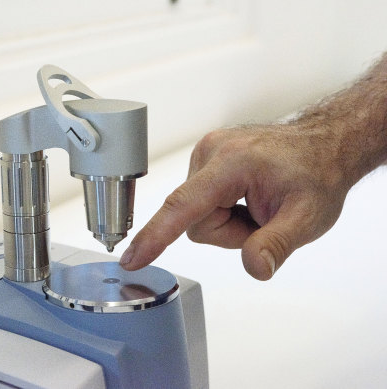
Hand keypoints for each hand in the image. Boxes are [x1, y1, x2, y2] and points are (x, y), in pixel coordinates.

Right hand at [120, 124, 350, 279]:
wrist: (323, 147)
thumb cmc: (316, 174)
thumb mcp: (308, 217)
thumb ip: (277, 244)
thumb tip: (255, 267)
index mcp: (232, 163)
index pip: (183, 206)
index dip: (156, 235)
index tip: (132, 257)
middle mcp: (211, 152)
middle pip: (194, 220)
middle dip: (228, 232)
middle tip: (262, 220)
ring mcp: (206, 153)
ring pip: (196, 214)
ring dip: (226, 221)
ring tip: (257, 206)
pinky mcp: (205, 158)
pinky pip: (200, 201)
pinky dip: (222, 209)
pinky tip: (246, 198)